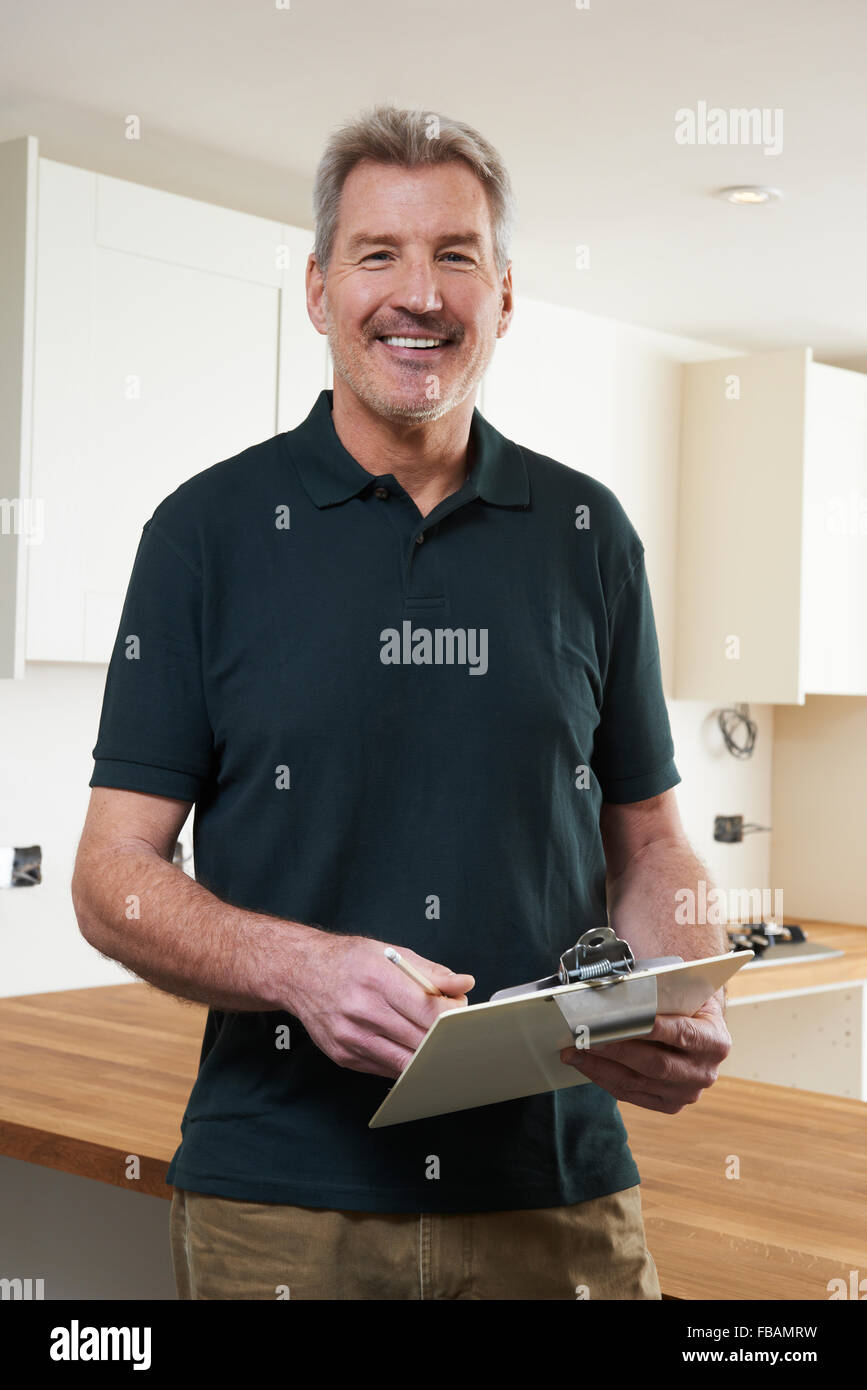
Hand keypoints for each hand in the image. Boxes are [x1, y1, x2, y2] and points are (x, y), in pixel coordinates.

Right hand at [289, 933, 474, 1079]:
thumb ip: (431, 972)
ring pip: (405, 1061)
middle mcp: (362, 1011)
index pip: (428, 1009)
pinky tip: (409, 1049)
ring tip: (436, 1042)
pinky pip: (386, 1069)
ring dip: (427, 1055)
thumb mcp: (391, 954)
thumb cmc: (349, 961)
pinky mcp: (344, 1057)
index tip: (462, 1014)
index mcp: (378, 979)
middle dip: (444, 1037)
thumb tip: (464, 984)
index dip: (452, 1016)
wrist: (301, 973)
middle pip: (420, 1039)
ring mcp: (351, 1038)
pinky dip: (404, 1061)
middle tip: (456, 1030)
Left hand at [559, 991, 730, 1112]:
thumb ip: (654, 989)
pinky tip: (585, 1064)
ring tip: (573, 1051)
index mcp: (716, 1039)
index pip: (681, 1033)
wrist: (698, 1027)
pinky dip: (604, 1078)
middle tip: (584, 1036)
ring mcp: (688, 1092)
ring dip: (600, 1066)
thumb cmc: (682, 1003)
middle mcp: (705, 1071)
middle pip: (655, 1063)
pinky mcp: (670, 1105)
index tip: (617, 1021)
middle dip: (615, 1048)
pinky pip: (631, 1094)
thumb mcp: (681, 992)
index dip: (650, 1028)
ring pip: (637, 1081)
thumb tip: (605, 983)